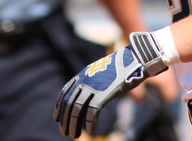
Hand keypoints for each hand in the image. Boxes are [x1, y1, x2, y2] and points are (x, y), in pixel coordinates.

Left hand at [54, 32, 168, 137]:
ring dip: (74, 124)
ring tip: (74, 135)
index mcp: (83, 74)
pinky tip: (90, 131)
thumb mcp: (102, 71)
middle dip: (65, 120)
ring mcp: (93, 87)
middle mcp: (85, 80)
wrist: (135, 58)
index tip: (56, 118)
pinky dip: (89, 124)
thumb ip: (94, 81)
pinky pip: (92, 113)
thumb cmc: (122, 65)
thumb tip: (91, 94)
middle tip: (64, 132)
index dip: (59, 106)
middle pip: (69, 103)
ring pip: (77, 110)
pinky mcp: (103, 94)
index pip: (65, 92)